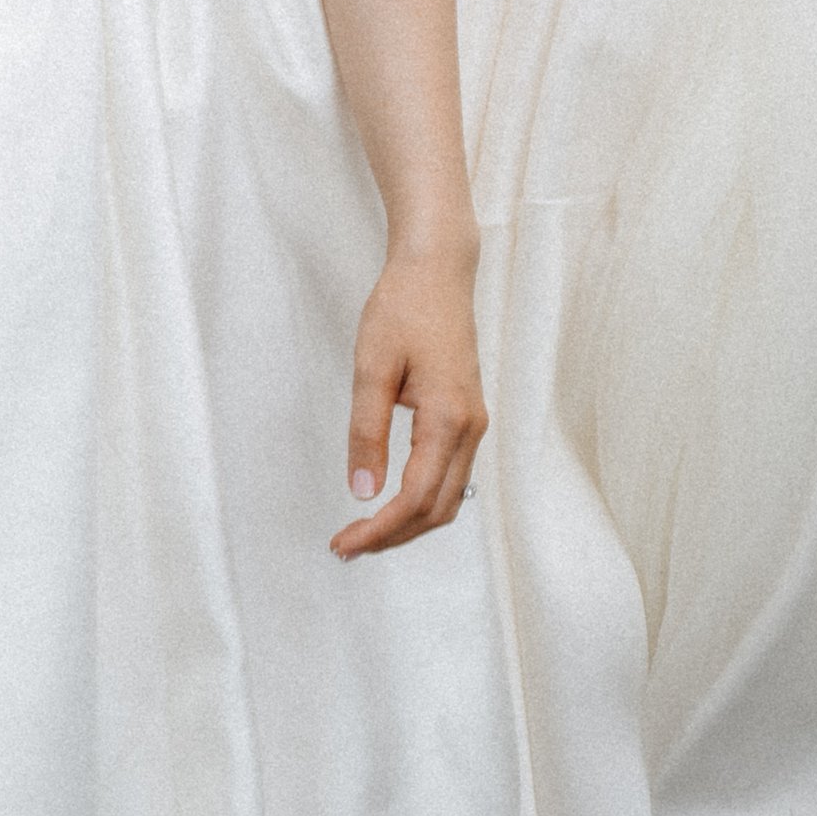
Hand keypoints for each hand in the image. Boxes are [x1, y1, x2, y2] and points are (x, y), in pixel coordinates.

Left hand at [331, 249, 486, 558]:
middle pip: (438, 509)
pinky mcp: (467, 415)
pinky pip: (450, 475)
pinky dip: (422, 500)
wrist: (437, 269)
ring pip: (449, 497)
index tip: (343, 544)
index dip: (379, 530)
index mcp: (448, 418)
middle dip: (393, 536)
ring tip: (364, 531)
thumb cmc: (403, 308)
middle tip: (346, 546)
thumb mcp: (372, 367)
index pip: (416, 498)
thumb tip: (361, 491)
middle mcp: (470, 427)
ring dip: (408, 522)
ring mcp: (473, 422)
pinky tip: (391, 501)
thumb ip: (366, 431)